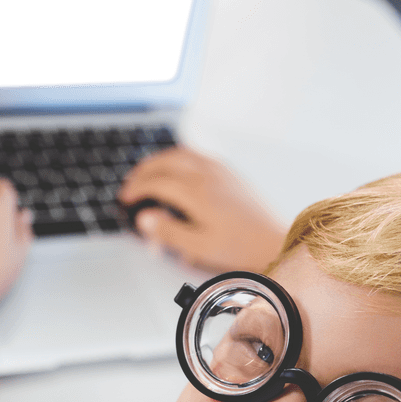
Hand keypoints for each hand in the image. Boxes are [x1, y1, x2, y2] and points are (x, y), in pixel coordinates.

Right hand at [118, 146, 285, 272]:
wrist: (275, 243)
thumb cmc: (241, 249)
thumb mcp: (199, 248)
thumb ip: (169, 232)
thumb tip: (145, 219)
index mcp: (197, 193)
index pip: (157, 182)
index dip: (136, 189)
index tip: (125, 198)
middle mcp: (208, 175)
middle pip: (166, 161)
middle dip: (144, 170)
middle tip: (131, 183)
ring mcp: (221, 171)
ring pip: (182, 153)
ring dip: (160, 159)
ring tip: (148, 171)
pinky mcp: (231, 173)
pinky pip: (198, 154)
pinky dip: (179, 157)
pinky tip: (178, 167)